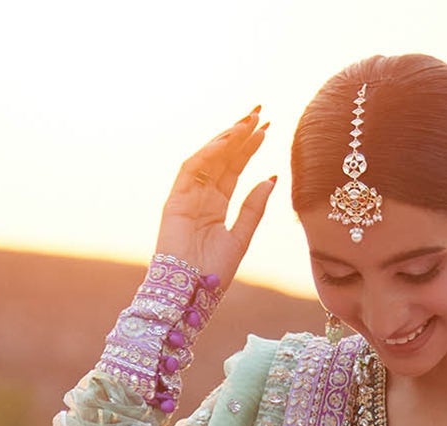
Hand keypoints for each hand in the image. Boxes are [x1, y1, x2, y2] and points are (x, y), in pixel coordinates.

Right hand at [156, 108, 277, 289]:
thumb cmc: (213, 274)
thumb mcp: (241, 237)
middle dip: (239, 135)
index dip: (250, 147)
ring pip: (208, 159)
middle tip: (259, 112)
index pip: (234, 168)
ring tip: (246, 122)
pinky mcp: (175, 200)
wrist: (190, 294)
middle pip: (222, 158)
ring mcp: (188, 196)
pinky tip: (226, 142)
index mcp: (217, 205)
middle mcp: (202, 196)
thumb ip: (253, 208)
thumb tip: (271, 178)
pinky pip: (191, 169)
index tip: (267, 128)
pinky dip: (207, 154)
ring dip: (226, 139)